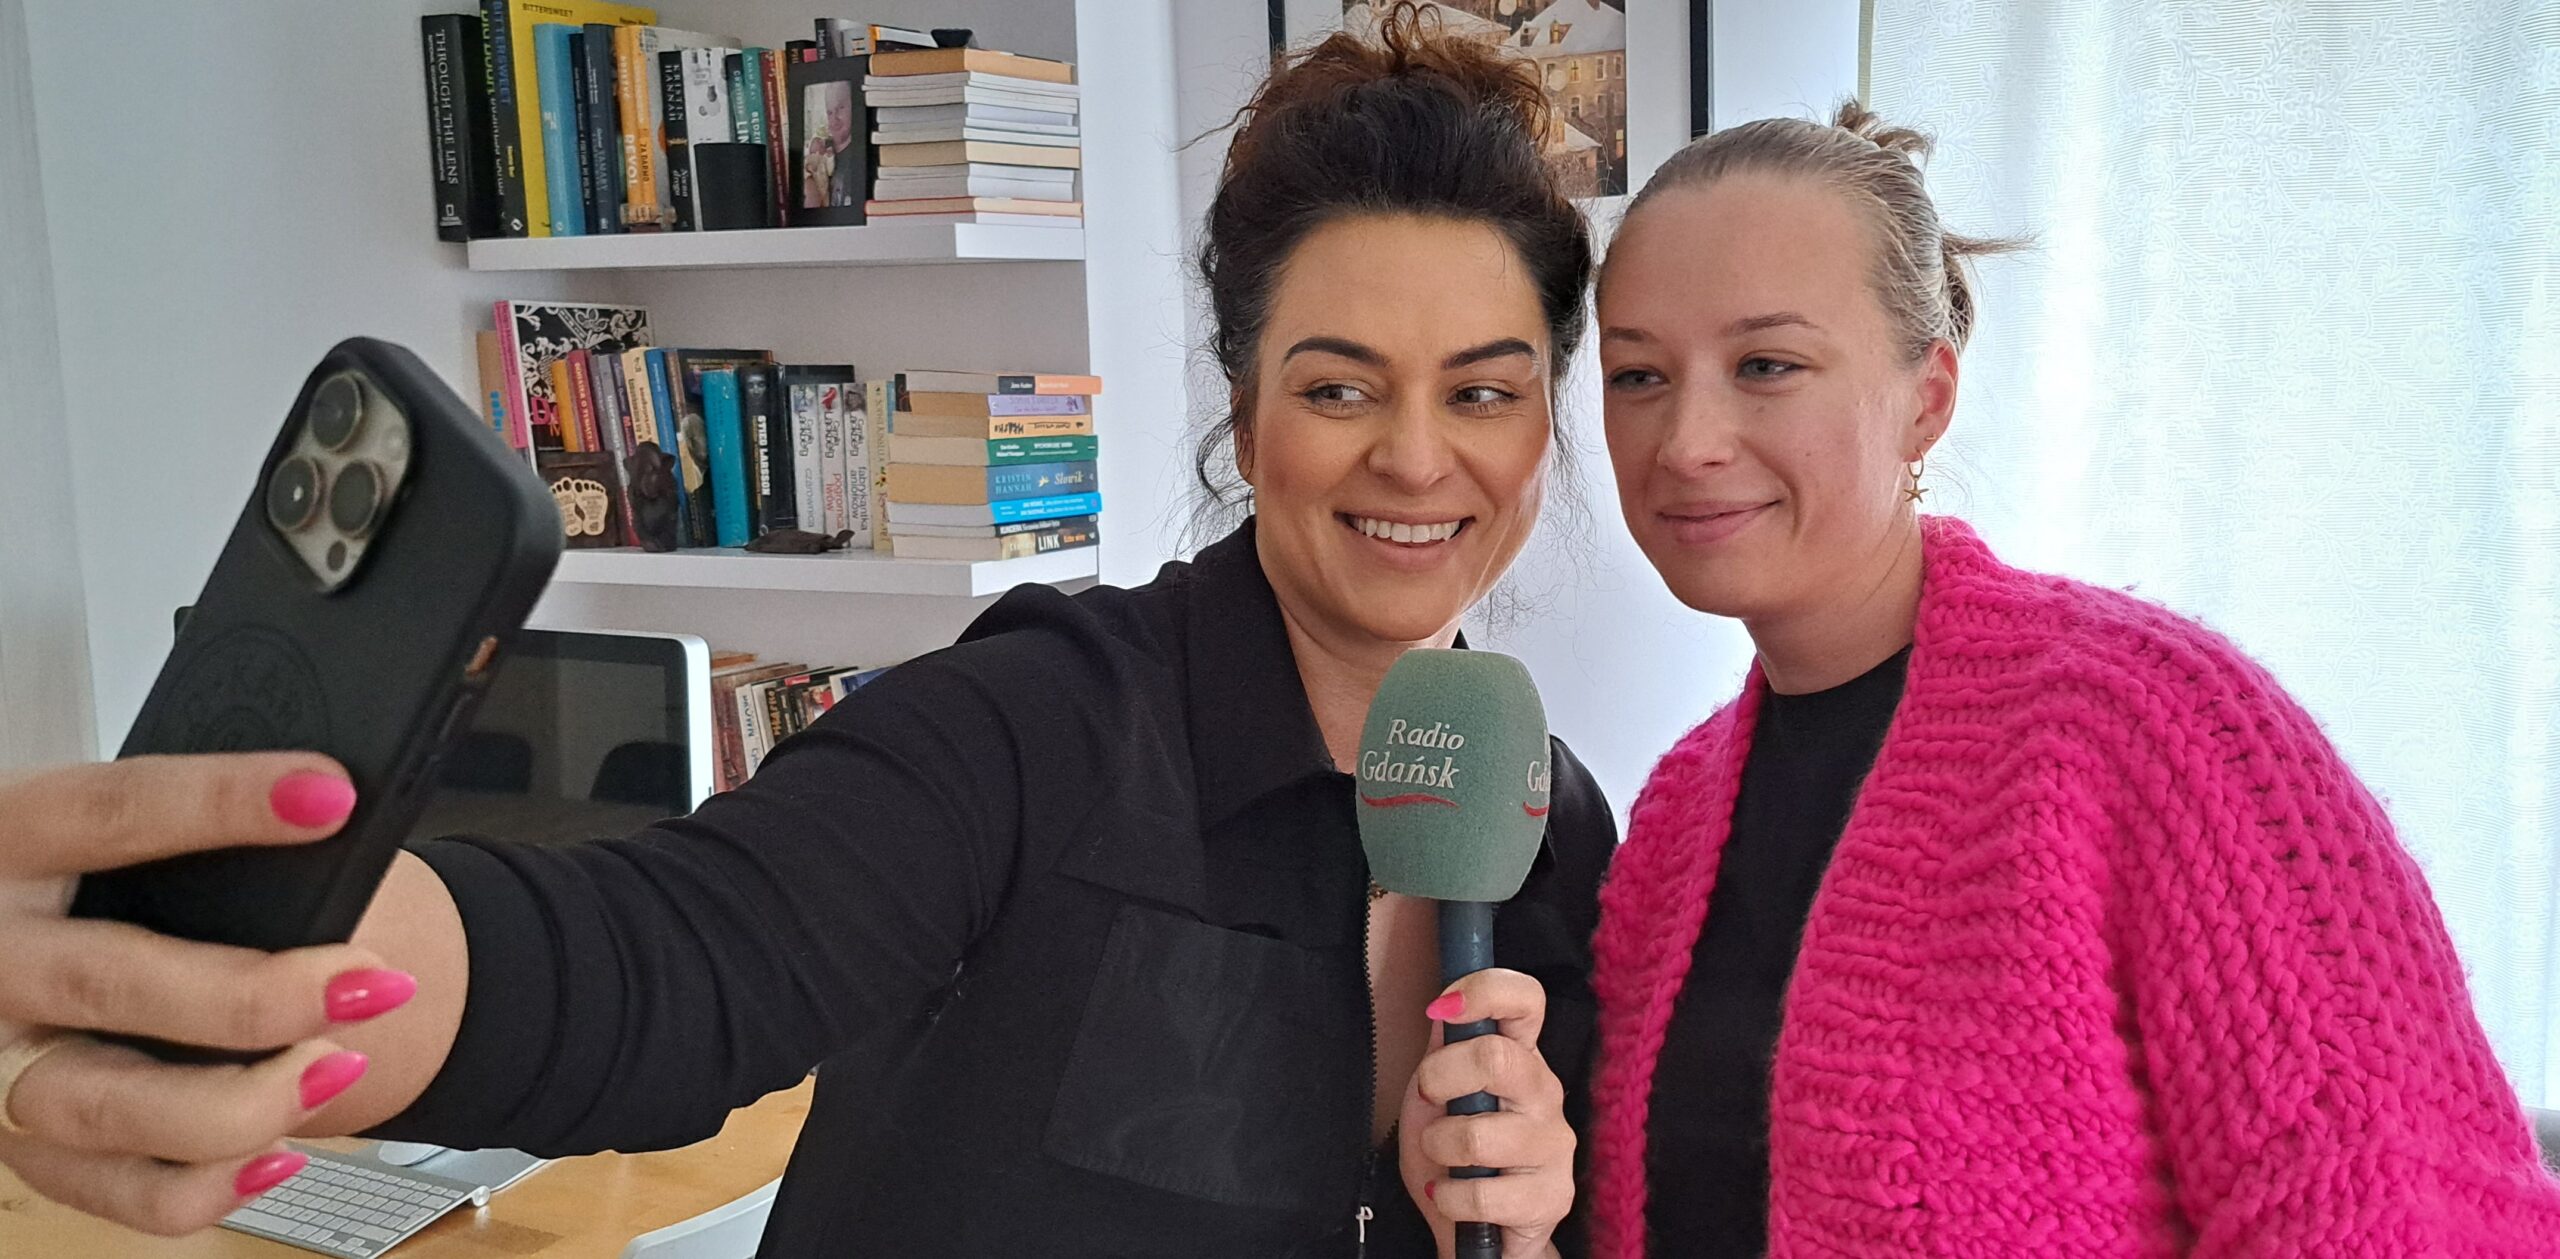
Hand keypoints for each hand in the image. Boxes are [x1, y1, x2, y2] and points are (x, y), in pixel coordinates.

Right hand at [0, 755, 417, 1234]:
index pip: (108, 812)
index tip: (330, 798)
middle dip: (254, 992)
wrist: (52, 956)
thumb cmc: (118, 892)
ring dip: (243, 1100)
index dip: (219, 803)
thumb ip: (209, 852)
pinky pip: (116, 1188)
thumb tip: (334, 828)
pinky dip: (209, 1183)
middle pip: (107, 979)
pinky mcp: (28, 1147)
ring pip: (105, 1104)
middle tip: (366, 979)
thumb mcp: (134, 848)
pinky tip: (280, 1150)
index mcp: (12, 843)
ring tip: (339, 1066)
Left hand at [1397, 968, 1574, 1258]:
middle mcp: (1545, 1092)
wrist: (1479, 1232)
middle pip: (1496, 1058)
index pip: (1527, 1000)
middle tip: (1431, 1100)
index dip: (1485, 990)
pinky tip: (1450, 1197)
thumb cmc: (1456, 1157)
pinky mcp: (1553, 1197)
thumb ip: (1443, 1052)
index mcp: (1520, 1056)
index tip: (1442, 1008)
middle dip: (1439, 1078)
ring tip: (1441, 1159)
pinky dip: (1448, 1197)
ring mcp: (1555, 1145)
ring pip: (1480, 1134)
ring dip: (1440, 1147)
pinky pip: (1482, 1194)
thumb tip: (1444, 1005)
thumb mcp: (1437, 1098)